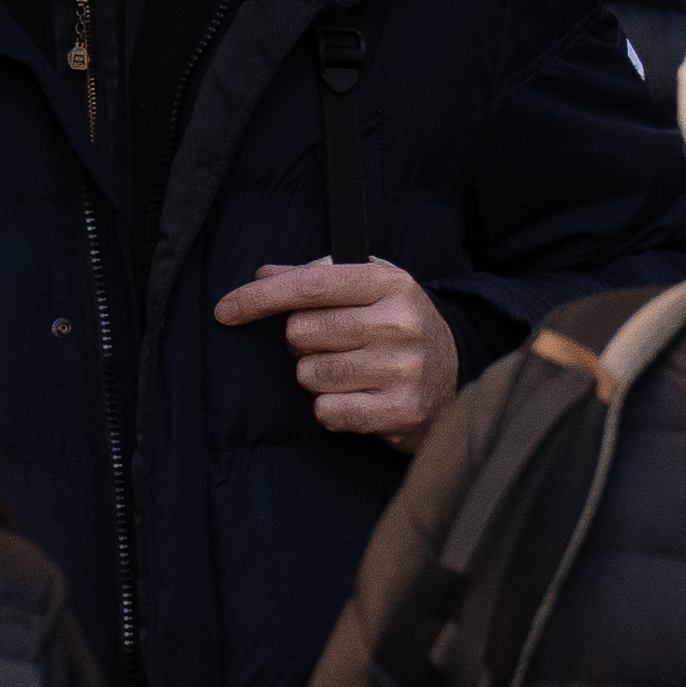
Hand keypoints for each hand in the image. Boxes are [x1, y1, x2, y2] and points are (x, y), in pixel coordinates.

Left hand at [215, 259, 461, 446]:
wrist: (460, 373)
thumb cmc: (400, 325)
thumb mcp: (371, 288)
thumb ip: (316, 279)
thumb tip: (261, 274)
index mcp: (387, 283)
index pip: (308, 287)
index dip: (259, 298)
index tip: (225, 310)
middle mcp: (396, 323)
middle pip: (300, 334)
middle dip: (302, 343)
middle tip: (332, 346)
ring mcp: (400, 369)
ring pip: (309, 376)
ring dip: (317, 378)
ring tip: (351, 373)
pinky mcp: (399, 412)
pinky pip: (327, 412)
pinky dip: (332, 409)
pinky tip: (358, 399)